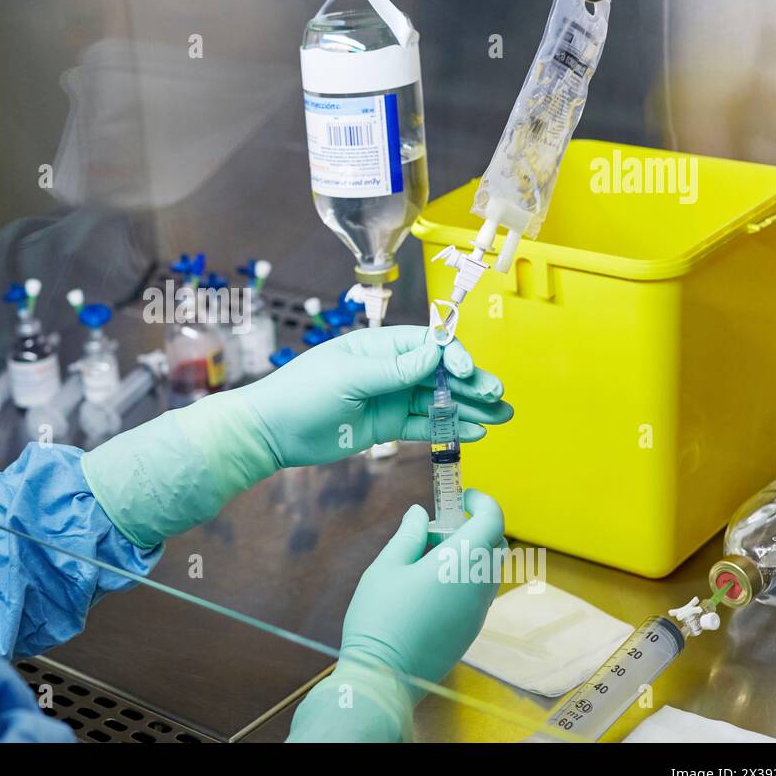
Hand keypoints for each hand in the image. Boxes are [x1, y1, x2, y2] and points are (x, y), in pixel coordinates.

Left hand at [238, 325, 511, 467]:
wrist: (272, 431)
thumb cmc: (302, 393)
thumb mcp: (348, 378)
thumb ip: (393, 370)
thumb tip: (434, 354)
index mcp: (379, 346)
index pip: (428, 344)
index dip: (453, 356)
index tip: (468, 372)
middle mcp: (389, 369)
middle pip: (440, 373)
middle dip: (471, 383)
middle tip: (498, 396)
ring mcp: (389, 398)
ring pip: (438, 400)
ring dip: (470, 408)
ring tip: (503, 417)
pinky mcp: (387, 426)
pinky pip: (424, 425)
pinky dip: (450, 428)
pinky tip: (476, 431)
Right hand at [288, 491, 504, 741]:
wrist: (385, 675)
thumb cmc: (381, 615)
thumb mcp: (387, 566)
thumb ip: (408, 535)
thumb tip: (419, 514)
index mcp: (461, 562)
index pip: (492, 520)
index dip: (481, 502)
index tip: (461, 497)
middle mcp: (479, 586)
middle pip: (493, 545)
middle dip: (471, 528)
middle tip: (434, 531)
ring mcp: (478, 612)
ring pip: (485, 570)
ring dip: (465, 555)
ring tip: (423, 561)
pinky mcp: (471, 631)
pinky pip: (477, 592)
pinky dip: (462, 578)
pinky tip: (426, 588)